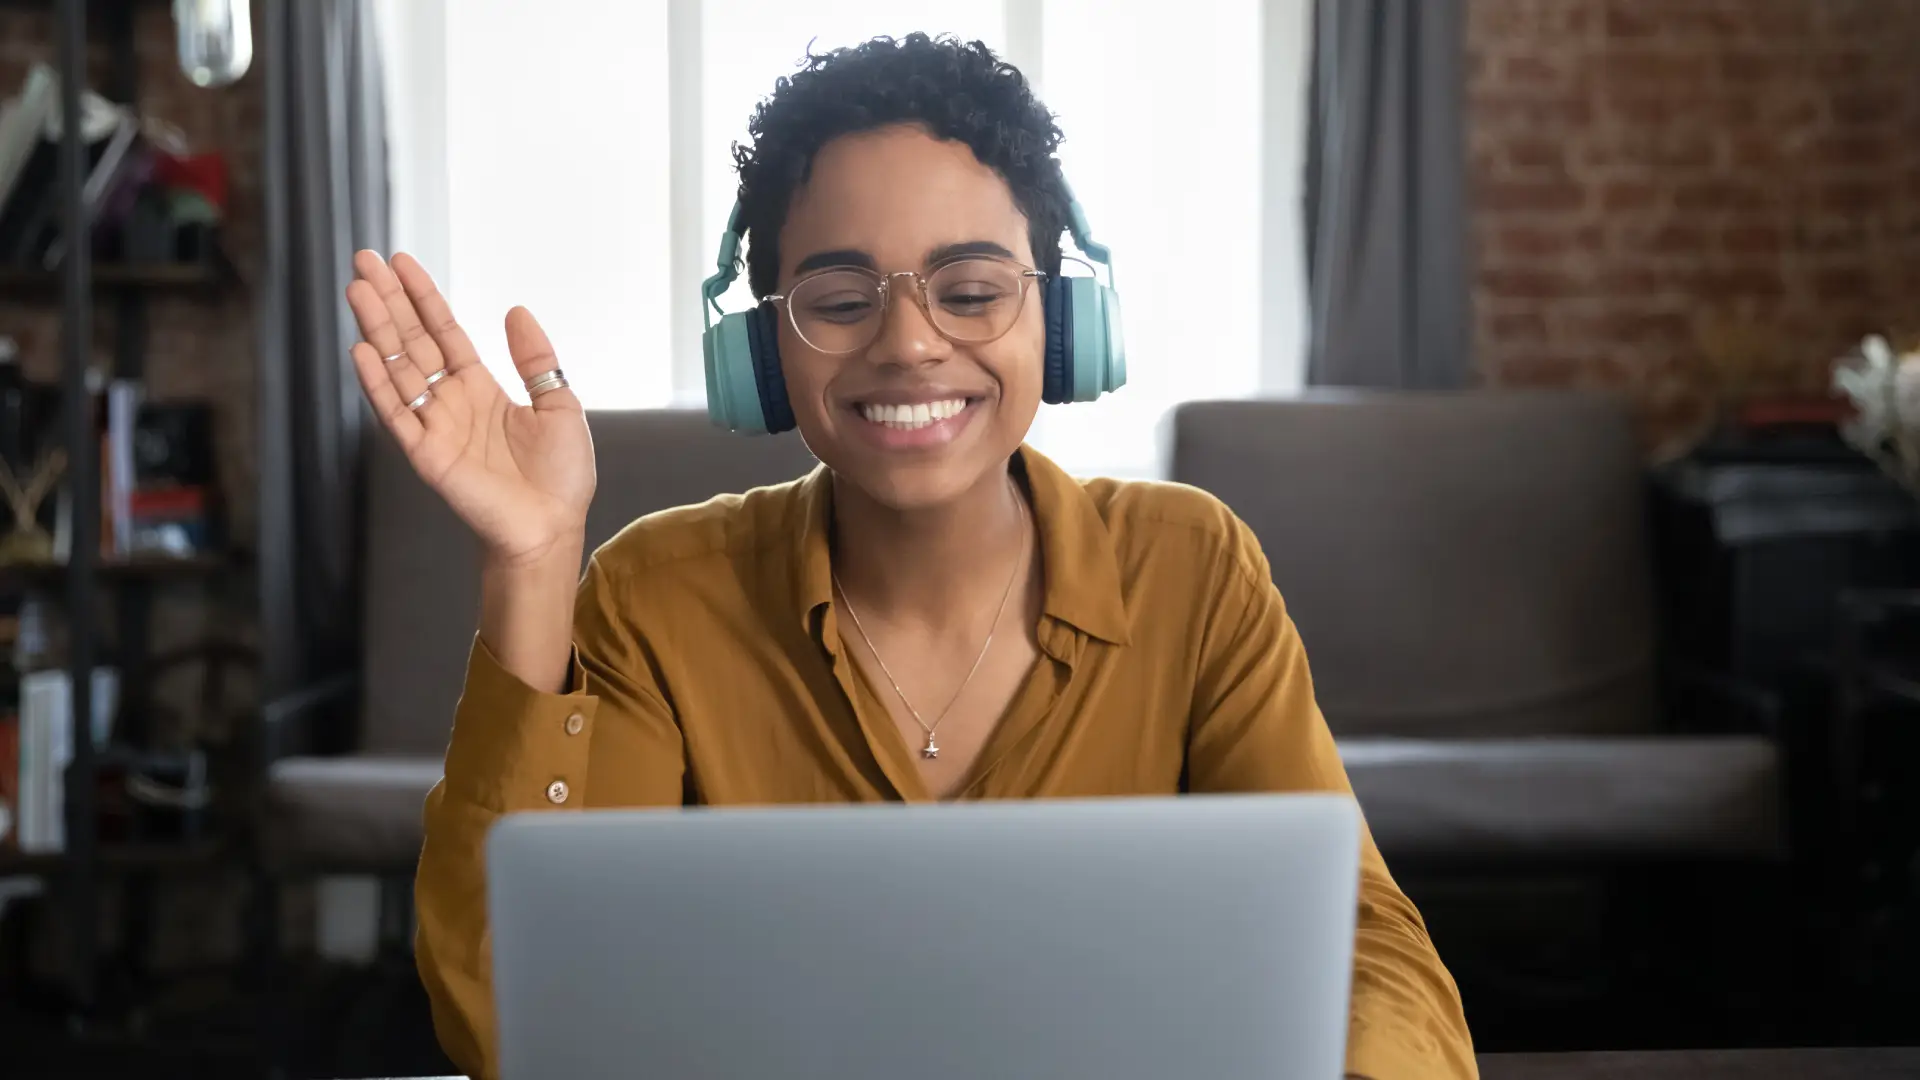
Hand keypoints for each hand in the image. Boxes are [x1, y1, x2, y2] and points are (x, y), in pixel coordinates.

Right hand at [345, 251, 594, 567]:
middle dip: (388, 300)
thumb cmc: (560, 476)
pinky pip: (395, 413)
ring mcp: (434, 426)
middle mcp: (450, 402)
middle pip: (412, 341)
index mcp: (480, 388)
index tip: (400, 260)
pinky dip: (377, 383)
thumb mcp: (559, 404)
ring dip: (375, 329)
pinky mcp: (426, 454)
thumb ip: (535, 359)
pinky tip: (361, 350)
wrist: (552, 527)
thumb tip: (517, 309)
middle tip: (364, 259)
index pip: (443, 332)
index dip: (422, 297)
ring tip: (357, 288)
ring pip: (397, 367)